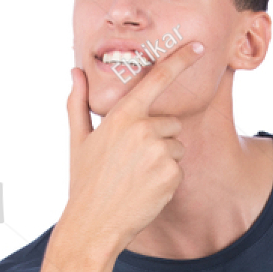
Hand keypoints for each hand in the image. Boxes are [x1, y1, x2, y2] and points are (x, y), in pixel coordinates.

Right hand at [62, 40, 204, 255]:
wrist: (94, 224)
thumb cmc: (84, 182)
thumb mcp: (78, 140)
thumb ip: (78, 102)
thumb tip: (75, 72)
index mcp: (122, 116)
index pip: (156, 79)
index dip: (179, 60)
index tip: (197, 47)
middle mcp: (144, 129)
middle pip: (171, 123)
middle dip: (159, 138)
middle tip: (133, 161)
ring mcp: (160, 153)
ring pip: (176, 147)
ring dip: (163, 160)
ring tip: (137, 177)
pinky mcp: (171, 175)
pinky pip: (178, 169)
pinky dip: (166, 180)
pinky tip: (145, 190)